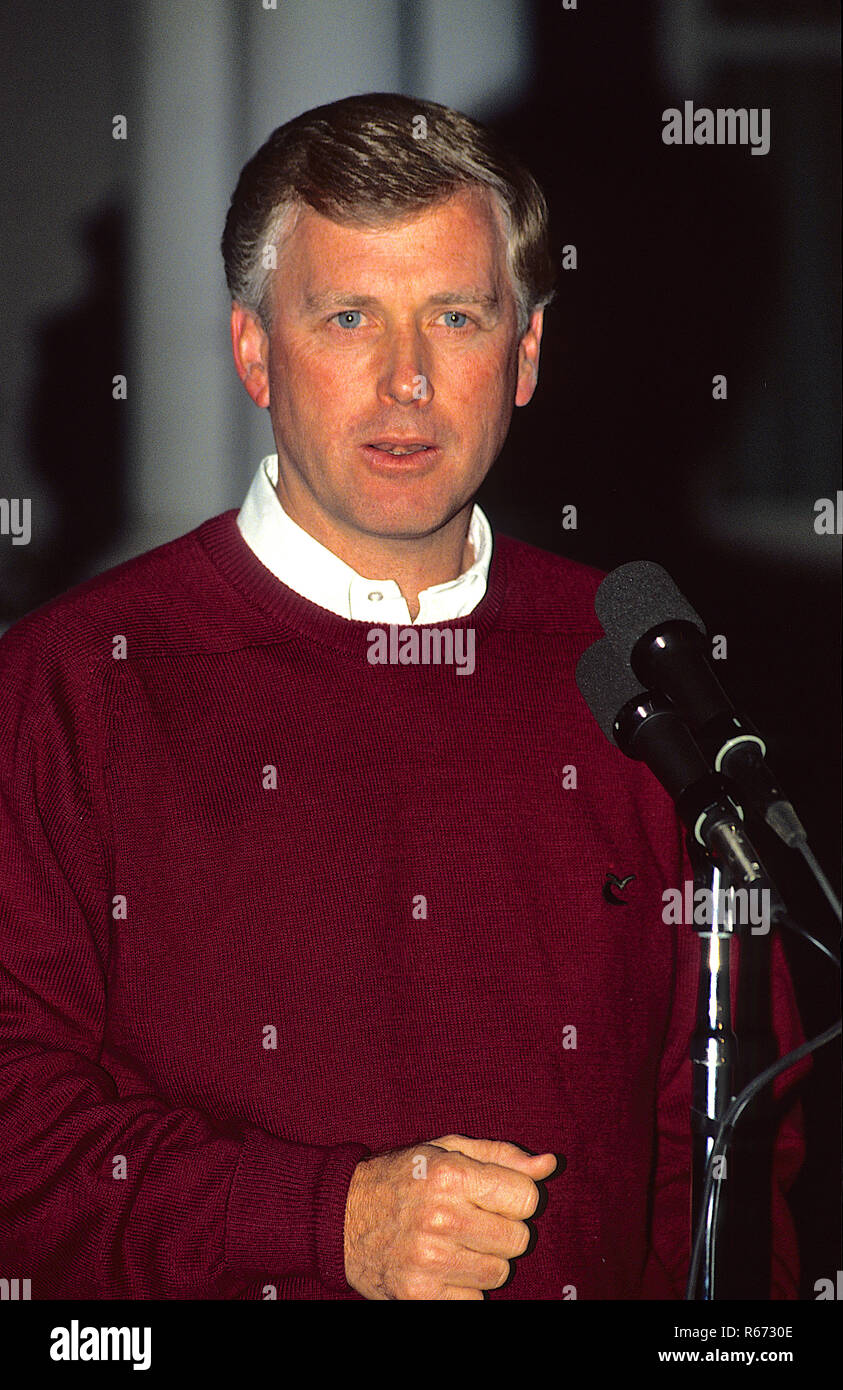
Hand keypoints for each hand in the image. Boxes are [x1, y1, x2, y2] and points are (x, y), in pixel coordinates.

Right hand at [343, 1133, 556, 1299]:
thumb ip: (501, 1156)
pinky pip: (475, 1302)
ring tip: (456, 1243)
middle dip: (503, 1232)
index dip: (516, 1199)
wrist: (340, 1215)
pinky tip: (443, 1267)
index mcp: (451, 1175)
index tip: (495, 1198)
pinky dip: (465, 1289)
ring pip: (499, 1273)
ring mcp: (429, 1260)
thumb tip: (550, 1164)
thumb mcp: (447, 1150)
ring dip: (484, 1261)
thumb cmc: (403, 1177)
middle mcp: (441, 1217)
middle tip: (473, 1222)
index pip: (528, 1199)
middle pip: (519, 1240)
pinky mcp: (419, 1296)